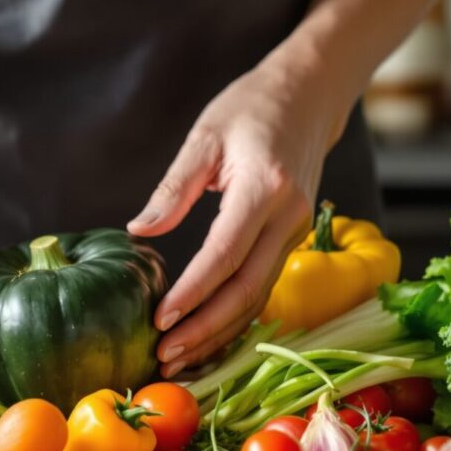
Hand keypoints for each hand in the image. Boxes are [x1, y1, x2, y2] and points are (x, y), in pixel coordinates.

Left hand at [128, 63, 341, 377]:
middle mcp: (288, 217)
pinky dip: (235, 317)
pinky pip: (262, 286)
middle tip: (165, 355)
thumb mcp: (205, 136)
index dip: (193, 293)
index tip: (160, 319)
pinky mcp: (293, 239)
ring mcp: (296, 232)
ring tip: (179, 355)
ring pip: (257, 296)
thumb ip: (173, 188)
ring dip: (219, 331)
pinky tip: (207, 335)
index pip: (225, 255)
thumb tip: (139, 231)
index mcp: (265, 189)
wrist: (311, 95)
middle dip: (204, 328)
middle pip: (246, 289)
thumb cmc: (252, 108)